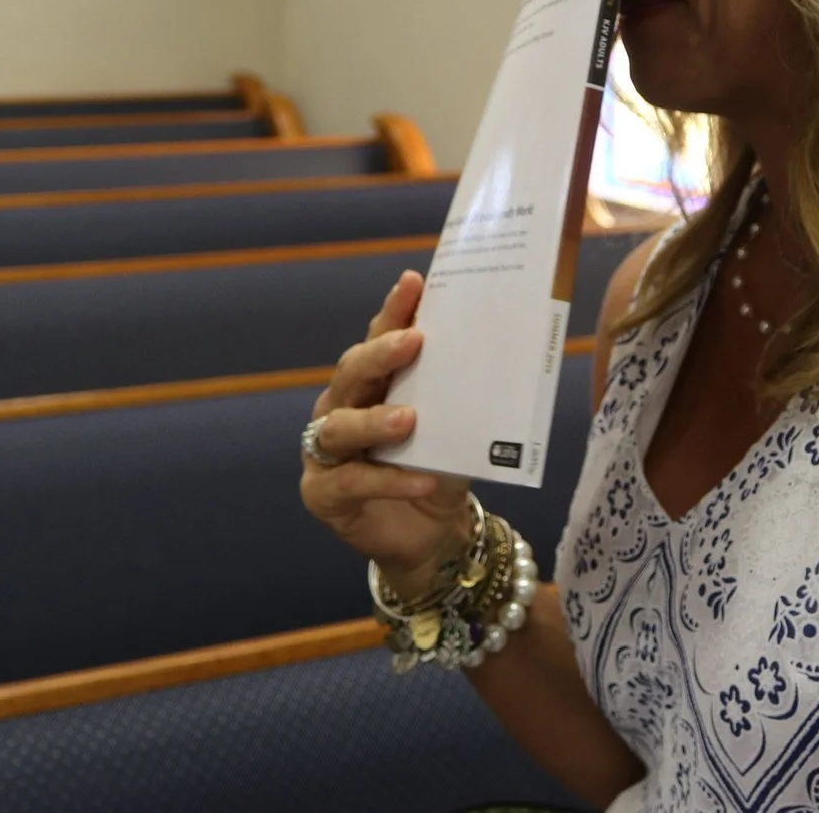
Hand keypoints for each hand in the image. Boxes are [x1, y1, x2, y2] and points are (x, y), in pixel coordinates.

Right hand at [298, 269, 473, 593]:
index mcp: (371, 383)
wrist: (432, 535)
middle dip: (379, 355)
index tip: (414, 283)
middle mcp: (340, 408)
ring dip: (375, 421)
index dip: (393, 311)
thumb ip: (458, 396)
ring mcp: (325, 452)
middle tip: (413, 342)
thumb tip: (496, 354)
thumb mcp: (455, 428)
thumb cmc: (439, 468)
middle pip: (350, 373)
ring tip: (409, 420)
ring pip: (339, 428)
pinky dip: (390, 480)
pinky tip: (424, 479)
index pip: (378, 338)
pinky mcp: (322, 494)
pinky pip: (352, 482)